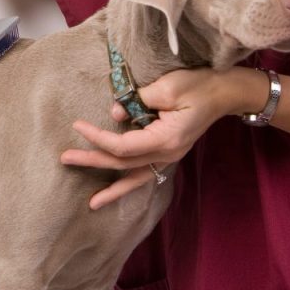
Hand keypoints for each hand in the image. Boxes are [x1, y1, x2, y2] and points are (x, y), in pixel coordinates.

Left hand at [61, 68, 237, 209]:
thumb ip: (138, 100)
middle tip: (65, 158)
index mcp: (166, 139)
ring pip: (135, 178)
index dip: (98, 137)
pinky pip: (144, 173)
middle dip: (93, 160)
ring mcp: (169, 157)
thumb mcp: (167, 87)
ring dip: (112, 188)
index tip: (78, 125)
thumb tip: (115, 113)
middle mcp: (167, 154)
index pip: (123, 145)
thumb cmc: (197, 86)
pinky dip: (129, 185)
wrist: (224, 92)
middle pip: (123, 163)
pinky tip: (116, 192)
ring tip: (92, 203)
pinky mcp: (168, 153)